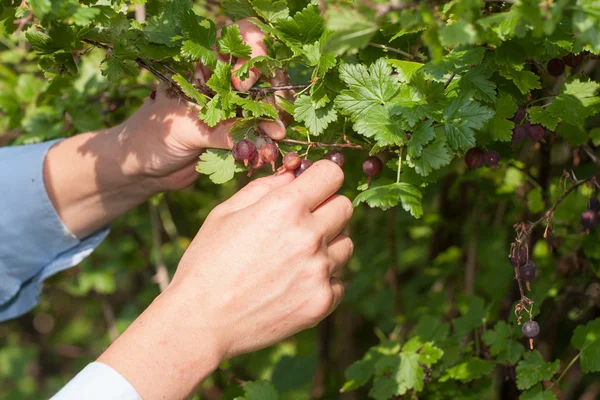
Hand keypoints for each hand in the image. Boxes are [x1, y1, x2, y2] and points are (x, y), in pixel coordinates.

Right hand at [97, 161, 353, 398]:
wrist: (201, 321)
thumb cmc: (207, 262)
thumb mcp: (225, 213)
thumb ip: (263, 188)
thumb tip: (293, 177)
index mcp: (285, 207)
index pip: (332, 174)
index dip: (321, 178)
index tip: (313, 187)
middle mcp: (309, 236)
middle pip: (345, 207)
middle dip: (327, 208)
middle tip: (302, 223)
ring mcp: (319, 271)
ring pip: (346, 244)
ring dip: (328, 244)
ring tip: (296, 257)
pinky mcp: (323, 301)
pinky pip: (340, 278)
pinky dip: (325, 277)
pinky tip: (296, 282)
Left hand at [116, 18, 288, 190]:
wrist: (141, 169)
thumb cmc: (151, 137)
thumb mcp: (186, 128)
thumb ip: (226, 131)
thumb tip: (269, 135)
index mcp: (205, 65)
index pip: (241, 38)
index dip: (254, 52)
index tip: (243, 85)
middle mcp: (223, 82)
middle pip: (265, 72)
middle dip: (274, 92)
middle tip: (275, 116)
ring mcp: (232, 108)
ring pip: (267, 104)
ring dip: (274, 122)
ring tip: (273, 140)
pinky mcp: (236, 133)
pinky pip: (261, 133)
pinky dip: (267, 142)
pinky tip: (266, 152)